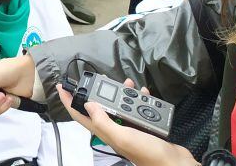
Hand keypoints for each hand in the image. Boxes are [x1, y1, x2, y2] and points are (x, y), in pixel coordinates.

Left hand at [55, 82, 198, 165]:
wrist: (174, 164)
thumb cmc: (147, 152)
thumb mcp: (122, 136)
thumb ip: (103, 121)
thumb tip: (87, 103)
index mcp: (104, 132)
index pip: (80, 115)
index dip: (68, 101)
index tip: (61, 85)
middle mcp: (114, 129)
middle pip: (99, 107)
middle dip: (99, 91)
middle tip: (102, 78)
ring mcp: (128, 127)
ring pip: (119, 105)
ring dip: (123, 93)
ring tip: (128, 83)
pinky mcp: (142, 126)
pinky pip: (137, 109)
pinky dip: (140, 99)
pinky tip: (144, 93)